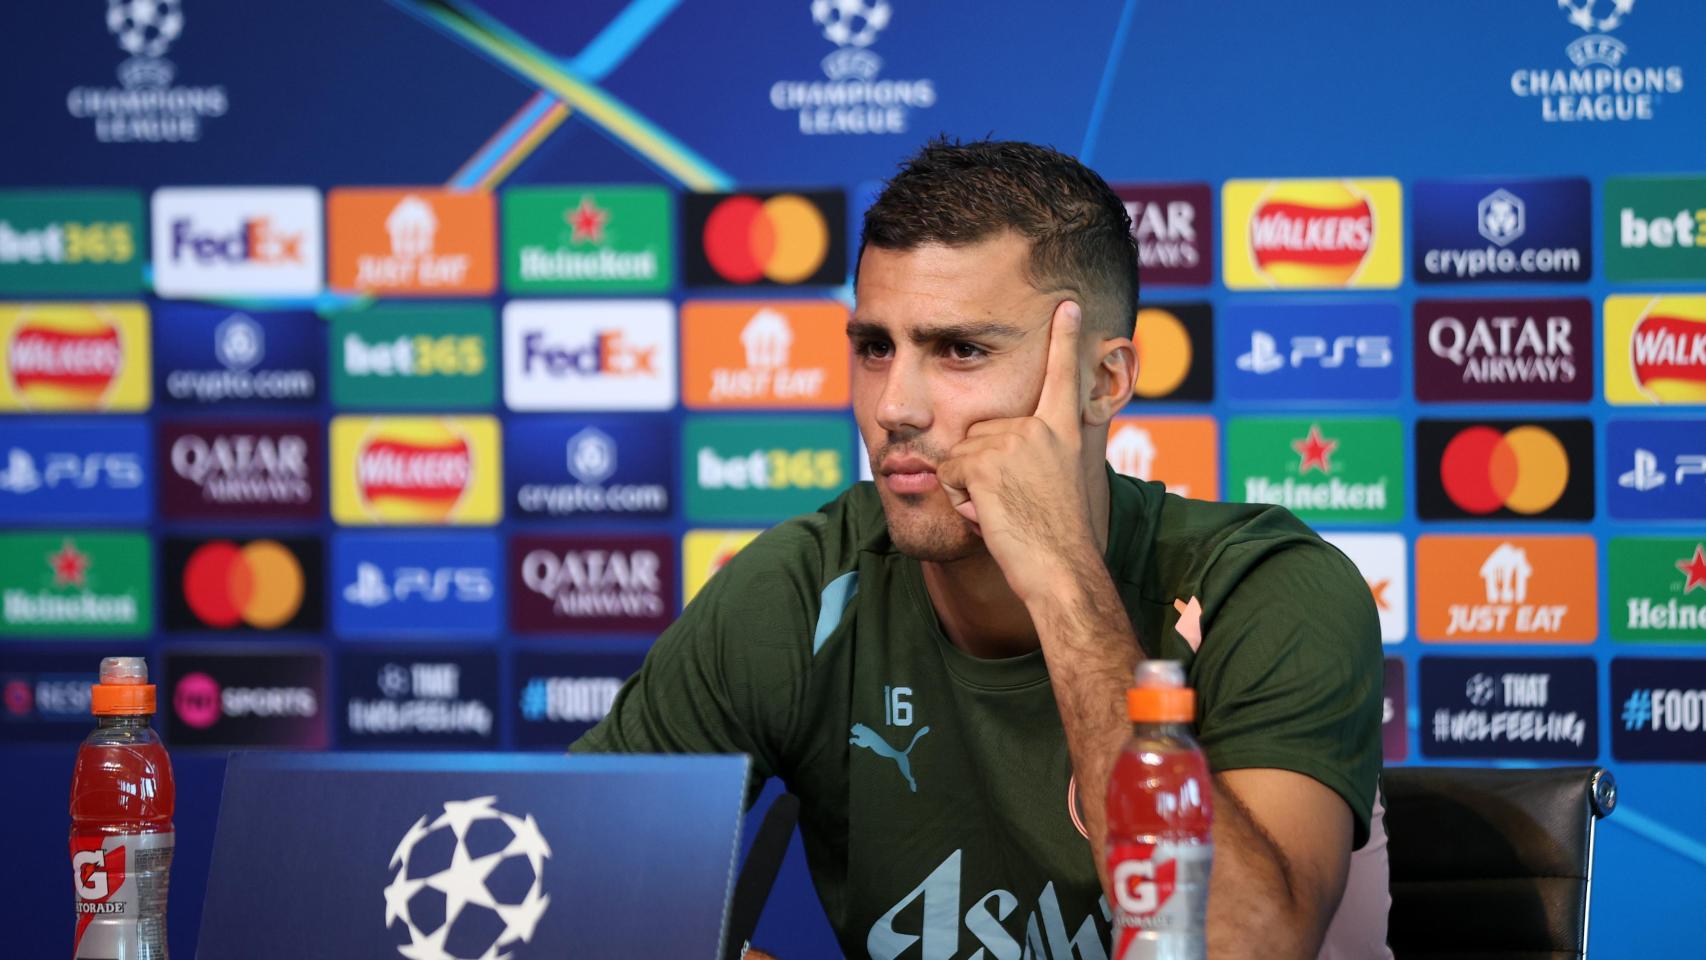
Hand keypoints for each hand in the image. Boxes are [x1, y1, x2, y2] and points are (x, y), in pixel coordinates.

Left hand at [937, 300, 1097, 601]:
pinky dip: (958, 499)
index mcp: (1063, 431)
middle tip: (1015, 502)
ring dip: (970, 487)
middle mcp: (1039, 428)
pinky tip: (990, 514)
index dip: (1065, 337)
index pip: (1064, 374)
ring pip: (960, 454)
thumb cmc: (1058, 539)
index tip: (1069, 303)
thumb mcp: (1059, 483)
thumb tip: (1020, 446)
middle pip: (980, 431)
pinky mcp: (984, 461)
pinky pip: (948, 474)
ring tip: (1004, 510)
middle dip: (981, 469)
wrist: (1061, 570)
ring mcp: (1011, 442)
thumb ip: (1042, 454)